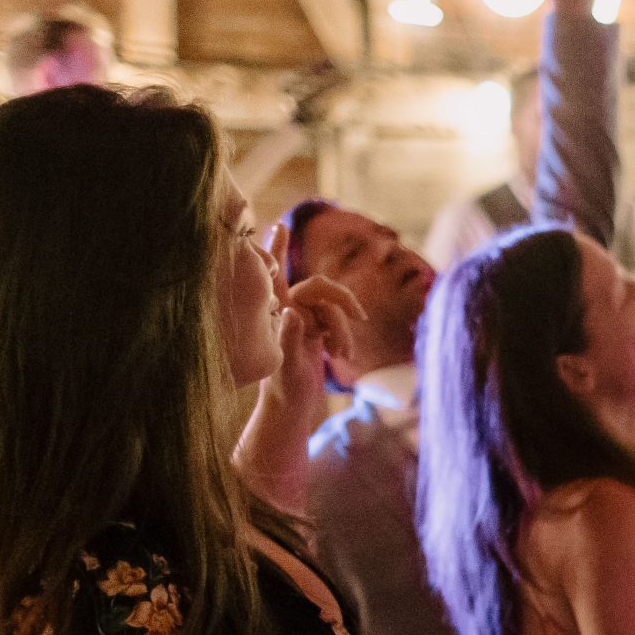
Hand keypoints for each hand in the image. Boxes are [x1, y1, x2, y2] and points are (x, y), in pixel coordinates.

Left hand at [269, 229, 362, 406]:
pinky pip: (337, 321)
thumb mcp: (287, 368)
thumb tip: (294, 312)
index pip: (275, 274)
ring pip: (333, 308)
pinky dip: (344, 336)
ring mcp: (303, 319)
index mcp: (275, 312)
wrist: (292, 408)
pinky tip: (342, 354)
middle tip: (359, 316)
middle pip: (320, 287)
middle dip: (340, 300)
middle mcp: (288, 309)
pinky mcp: (315, 330)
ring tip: (342, 354)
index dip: (276, 249)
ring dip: (342, 329)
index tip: (280, 226)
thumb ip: (289, 339)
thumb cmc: (284, 390)